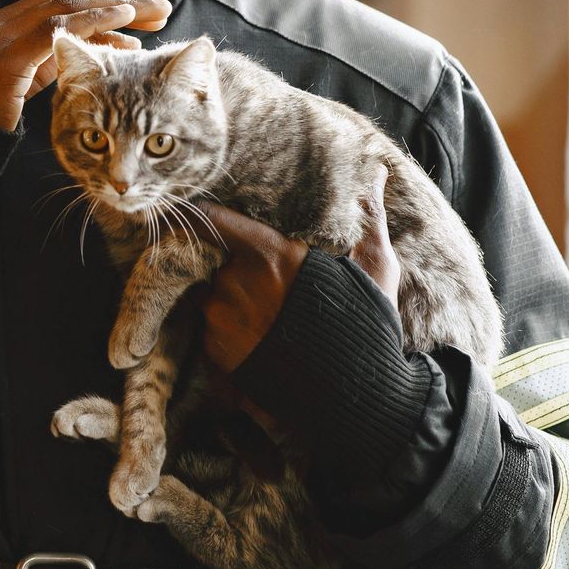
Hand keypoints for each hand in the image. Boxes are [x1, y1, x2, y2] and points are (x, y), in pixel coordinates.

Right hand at [0, 0, 171, 131]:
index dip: (95, 5)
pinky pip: (54, 30)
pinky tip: (122, 25)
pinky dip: (91, 23)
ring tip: (150, 17)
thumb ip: (52, 64)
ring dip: (111, 10)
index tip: (133, 13)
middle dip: (112, 3)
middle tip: (157, 9)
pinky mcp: (0, 57)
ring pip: (61, 7)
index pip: (51, 5)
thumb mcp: (20, 86)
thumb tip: (102, 50)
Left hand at [194, 169, 398, 372]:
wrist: (353, 399)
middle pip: (218, 261)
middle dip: (236, 269)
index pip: (214, 219)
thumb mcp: (374, 267)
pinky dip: (229, 332)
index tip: (190, 207)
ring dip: (232, 302)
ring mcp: (220, 319)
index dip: (200, 212)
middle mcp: (235, 283)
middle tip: (265, 286)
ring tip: (268, 320)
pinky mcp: (215, 353)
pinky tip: (260, 342)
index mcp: (268, 254)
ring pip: (214, 297)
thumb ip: (367, 217)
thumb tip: (378, 169)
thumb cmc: (367, 326)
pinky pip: (212, 330)